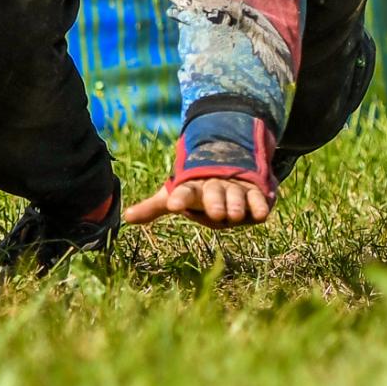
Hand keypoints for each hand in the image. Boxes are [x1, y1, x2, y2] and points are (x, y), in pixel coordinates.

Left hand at [123, 178, 271, 228]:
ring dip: (236, 204)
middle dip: (214, 201)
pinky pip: (258, 200)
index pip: (183, 192)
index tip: (174, 205)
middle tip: (215, 212)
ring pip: (236, 195)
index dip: (179, 198)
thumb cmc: (197, 191)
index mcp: (192, 187)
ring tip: (233, 215)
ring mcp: (234, 188)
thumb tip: (126, 217)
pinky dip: (259, 205)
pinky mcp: (254, 193)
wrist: (228, 168)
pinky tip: (260, 213)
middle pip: (213, 193)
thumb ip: (152, 207)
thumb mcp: (175, 197)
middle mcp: (213, 186)